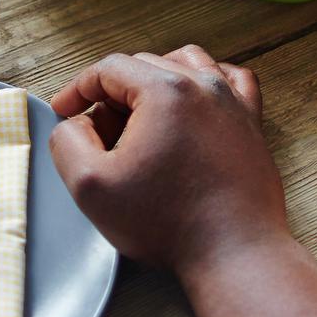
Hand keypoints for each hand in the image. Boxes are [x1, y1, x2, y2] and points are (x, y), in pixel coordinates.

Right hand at [47, 46, 287, 270]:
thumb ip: (68, 142)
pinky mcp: (251, 123)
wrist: (234, 253)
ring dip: (154, 84)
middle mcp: (204, 85)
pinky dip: (203, 83)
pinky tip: (190, 105)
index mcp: (165, 90)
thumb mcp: (91, 185)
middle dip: (113, 95)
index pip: (110, 68)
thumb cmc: (168, 223)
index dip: (79, 88)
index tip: (65, 110)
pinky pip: (228, 80)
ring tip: (140, 121)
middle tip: (100, 137)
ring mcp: (233, 101)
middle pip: (144, 67)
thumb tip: (76, 123)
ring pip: (185, 64)